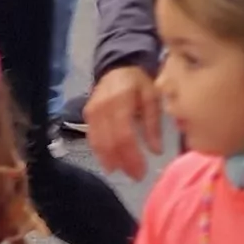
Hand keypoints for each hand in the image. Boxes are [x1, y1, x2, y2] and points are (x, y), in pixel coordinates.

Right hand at [85, 64, 163, 180]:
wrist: (118, 66)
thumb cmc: (139, 83)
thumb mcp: (152, 98)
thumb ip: (153, 125)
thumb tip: (156, 152)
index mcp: (121, 99)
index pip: (124, 134)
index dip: (132, 156)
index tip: (142, 171)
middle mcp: (103, 106)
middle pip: (110, 141)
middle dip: (123, 162)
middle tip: (136, 176)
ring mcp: (92, 110)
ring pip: (98, 142)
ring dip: (110, 160)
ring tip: (123, 172)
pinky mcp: (87, 114)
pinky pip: (92, 137)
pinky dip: (101, 152)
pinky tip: (110, 162)